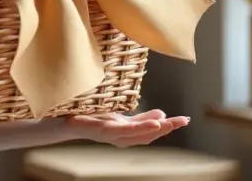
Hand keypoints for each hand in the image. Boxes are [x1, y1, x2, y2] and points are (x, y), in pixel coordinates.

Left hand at [65, 109, 188, 146]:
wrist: (66, 120)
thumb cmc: (92, 118)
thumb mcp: (120, 117)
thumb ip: (141, 117)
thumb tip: (162, 113)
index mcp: (127, 133)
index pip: (151, 131)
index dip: (168, 127)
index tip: (185, 119)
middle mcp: (122, 137)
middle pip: (148, 135)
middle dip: (167, 128)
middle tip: (184, 121)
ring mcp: (113, 135)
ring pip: (138, 135)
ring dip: (155, 129)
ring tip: (169, 123)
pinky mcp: (105, 131)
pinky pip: (125, 130)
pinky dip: (140, 127)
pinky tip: (152, 122)